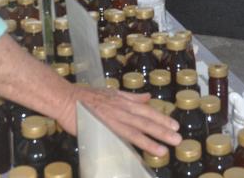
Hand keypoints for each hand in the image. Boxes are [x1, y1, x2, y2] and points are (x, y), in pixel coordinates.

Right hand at [59, 85, 180, 155]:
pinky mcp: (101, 127)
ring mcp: (111, 118)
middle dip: (162, 130)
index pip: (146, 111)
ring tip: (164, 149)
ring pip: (135, 130)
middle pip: (145, 120)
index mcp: (123, 101)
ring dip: (150, 139)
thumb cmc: (86, 96)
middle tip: (177, 138)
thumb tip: (147, 97)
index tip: (174, 125)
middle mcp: (120, 109)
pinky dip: (129, 144)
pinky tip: (138, 152)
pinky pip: (118, 137)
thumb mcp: (111, 92)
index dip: (161, 118)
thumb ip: (130, 97)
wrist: (65, 98)